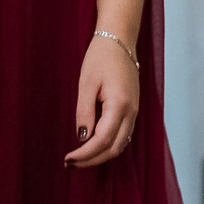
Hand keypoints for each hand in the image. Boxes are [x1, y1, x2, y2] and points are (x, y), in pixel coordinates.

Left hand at [67, 32, 140, 166]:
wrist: (119, 40)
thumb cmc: (100, 58)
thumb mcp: (86, 84)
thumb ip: (84, 112)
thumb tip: (82, 137)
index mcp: (120, 105)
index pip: (103, 140)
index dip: (85, 154)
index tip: (68, 159)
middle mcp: (132, 112)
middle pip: (115, 148)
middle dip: (93, 160)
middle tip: (70, 163)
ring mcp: (135, 112)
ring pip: (121, 145)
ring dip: (101, 155)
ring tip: (79, 158)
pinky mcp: (133, 110)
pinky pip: (123, 135)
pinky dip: (109, 145)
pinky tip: (92, 145)